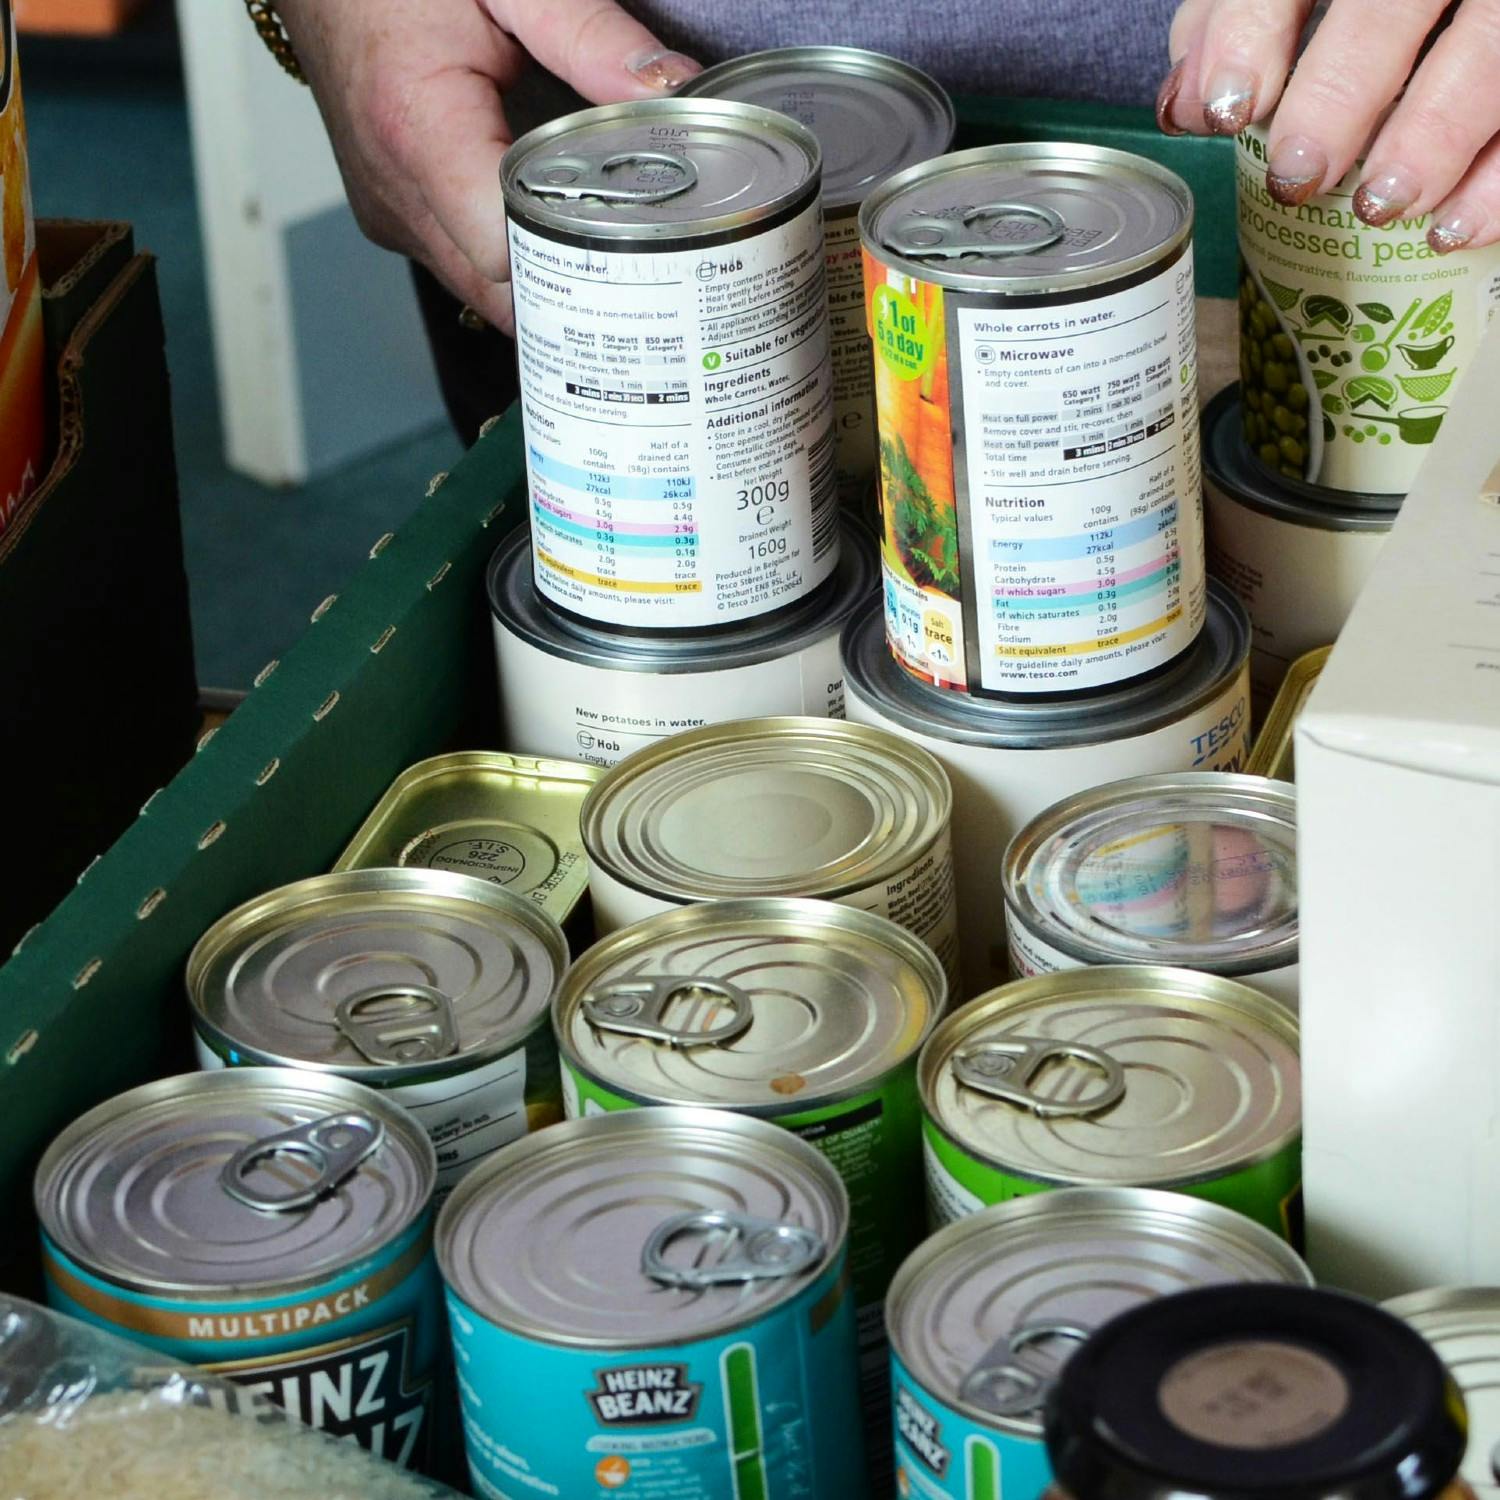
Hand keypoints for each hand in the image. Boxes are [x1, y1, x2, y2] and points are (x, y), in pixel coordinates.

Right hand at [276, 0, 700, 331]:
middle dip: (569, 292)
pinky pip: (461, 268)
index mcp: (417, 132)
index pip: (503, 253)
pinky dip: (508, 262)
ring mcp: (390, 214)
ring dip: (540, 282)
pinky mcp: (392, 217)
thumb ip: (590, 33)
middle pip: (498, 295)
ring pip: (481, 294)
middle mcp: (395, 193)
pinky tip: (547, 229)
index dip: (569, 258)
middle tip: (639, 271)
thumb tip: (668, 85)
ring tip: (598, 251)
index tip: (629, 243)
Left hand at [1158, 0, 1499, 252]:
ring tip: (1380, 204)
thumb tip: (1184, 102)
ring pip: (1495, 44)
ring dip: (1438, 130)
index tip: (1225, 108)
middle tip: (1298, 173)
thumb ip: (1238, 22)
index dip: (1252, 26)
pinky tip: (1454, 227)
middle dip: (1343, 86)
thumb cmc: (1374, 3)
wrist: (1457, 3)